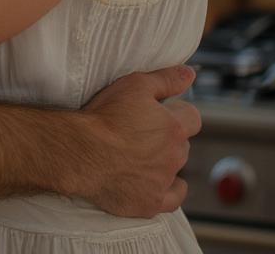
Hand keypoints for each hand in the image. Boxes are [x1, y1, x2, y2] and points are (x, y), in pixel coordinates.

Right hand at [77, 65, 199, 217]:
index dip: (178, 112)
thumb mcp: (135, 85)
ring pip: (175, 168)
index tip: (162, 111)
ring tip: (140, 153)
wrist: (82, 151)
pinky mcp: (150, 202)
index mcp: (173, 128)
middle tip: (143, 131)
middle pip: (183, 144)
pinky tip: (157, 181)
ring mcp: (163, 181)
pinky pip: (173, 198)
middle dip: (169, 137)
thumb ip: (166, 79)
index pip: (192, 118)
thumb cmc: (105, 116)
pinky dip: (169, 189)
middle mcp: (174, 156)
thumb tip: (189, 74)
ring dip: (165, 160)